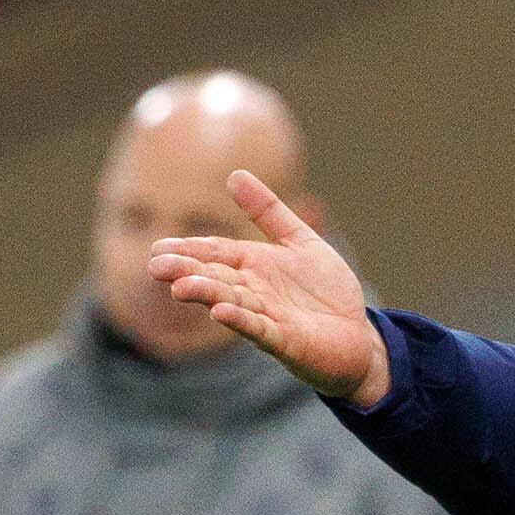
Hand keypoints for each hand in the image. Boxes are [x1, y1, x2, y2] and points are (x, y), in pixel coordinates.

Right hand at [146, 170, 391, 404]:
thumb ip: (269, 212)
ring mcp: (268, 317)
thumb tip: (234, 174)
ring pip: (232, 303)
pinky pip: (261, 329)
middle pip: (216, 278)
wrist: (358, 336)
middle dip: (187, 272)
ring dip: (207, 295)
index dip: (188, 250)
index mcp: (253, 266)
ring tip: (181, 288)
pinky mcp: (287, 341)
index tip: (157, 247)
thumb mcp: (301, 242)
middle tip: (156, 266)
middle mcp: (254, 292)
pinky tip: (220, 313)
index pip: (215, 254)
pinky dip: (241, 321)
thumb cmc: (327, 292)